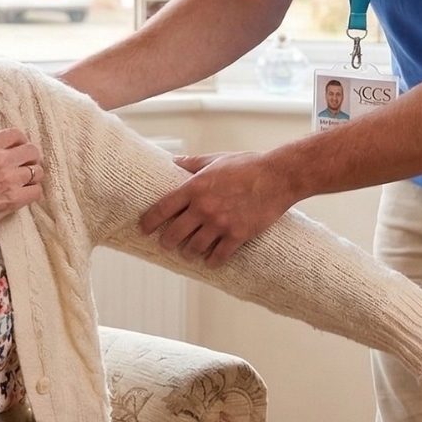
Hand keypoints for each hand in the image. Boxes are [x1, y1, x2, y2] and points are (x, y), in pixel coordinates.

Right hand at [0, 128, 43, 231]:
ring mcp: (9, 179)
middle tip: (25, 166)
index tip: (20, 148)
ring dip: (32, 177)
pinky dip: (32, 192)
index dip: (21, 141)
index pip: (15, 134)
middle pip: (31, 151)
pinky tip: (24, 195)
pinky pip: (36, 191)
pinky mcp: (14, 199)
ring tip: (24, 182)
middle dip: (30, 158)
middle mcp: (0, 159)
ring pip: (37, 171)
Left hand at [138, 151, 295, 266]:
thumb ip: (192, 163)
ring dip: (188, 253)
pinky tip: (210, 261)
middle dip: (166, 242)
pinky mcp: (237, 235)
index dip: (150, 221)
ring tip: (188, 252)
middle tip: (166, 244)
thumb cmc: (248, 165)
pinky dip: (212, 261)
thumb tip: (173, 161)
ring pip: (194, 248)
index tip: (143, 228)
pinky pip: (219, 256)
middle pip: (174, 234)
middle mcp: (204, 208)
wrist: (278, 176)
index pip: (163, 208)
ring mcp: (220, 223)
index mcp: (195, 187)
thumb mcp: (216, 159)